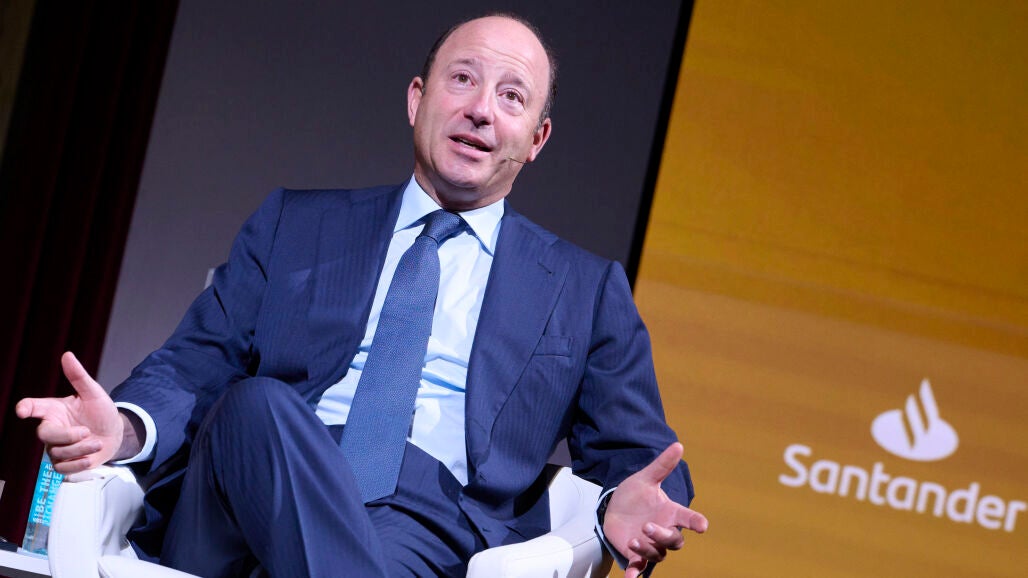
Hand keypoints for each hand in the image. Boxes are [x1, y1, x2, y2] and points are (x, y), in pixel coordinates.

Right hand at [15, 352, 123, 474]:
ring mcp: (56, 447)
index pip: (33, 407)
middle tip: (86, 432)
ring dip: (80, 449)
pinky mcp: (65, 463)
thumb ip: (79, 376)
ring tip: (97, 442)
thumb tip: (67, 355)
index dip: (26, 408)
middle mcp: (52, 429)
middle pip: (45, 435)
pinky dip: (78, 464)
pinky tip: (90, 457)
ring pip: (58, 453)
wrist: (115, 433)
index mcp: (54, 410)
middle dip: (67, 435)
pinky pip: (63, 469)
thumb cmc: (101, 412)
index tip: (23, 410)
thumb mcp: (93, 393)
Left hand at [602, 442, 707, 577]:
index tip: (702, 525)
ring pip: (657, 554)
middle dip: (662, 535)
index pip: (688, 518)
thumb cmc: (635, 494)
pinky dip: (636, 574)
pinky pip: (639, 568)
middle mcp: (663, 531)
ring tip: (633, 540)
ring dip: (647, 550)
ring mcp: (650, 545)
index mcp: (670, 513)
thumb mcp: (645, 478)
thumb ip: (662, 465)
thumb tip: (678, 445)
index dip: (696, 522)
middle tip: (647, 526)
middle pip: (673, 540)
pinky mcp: (635, 555)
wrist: (615, 508)